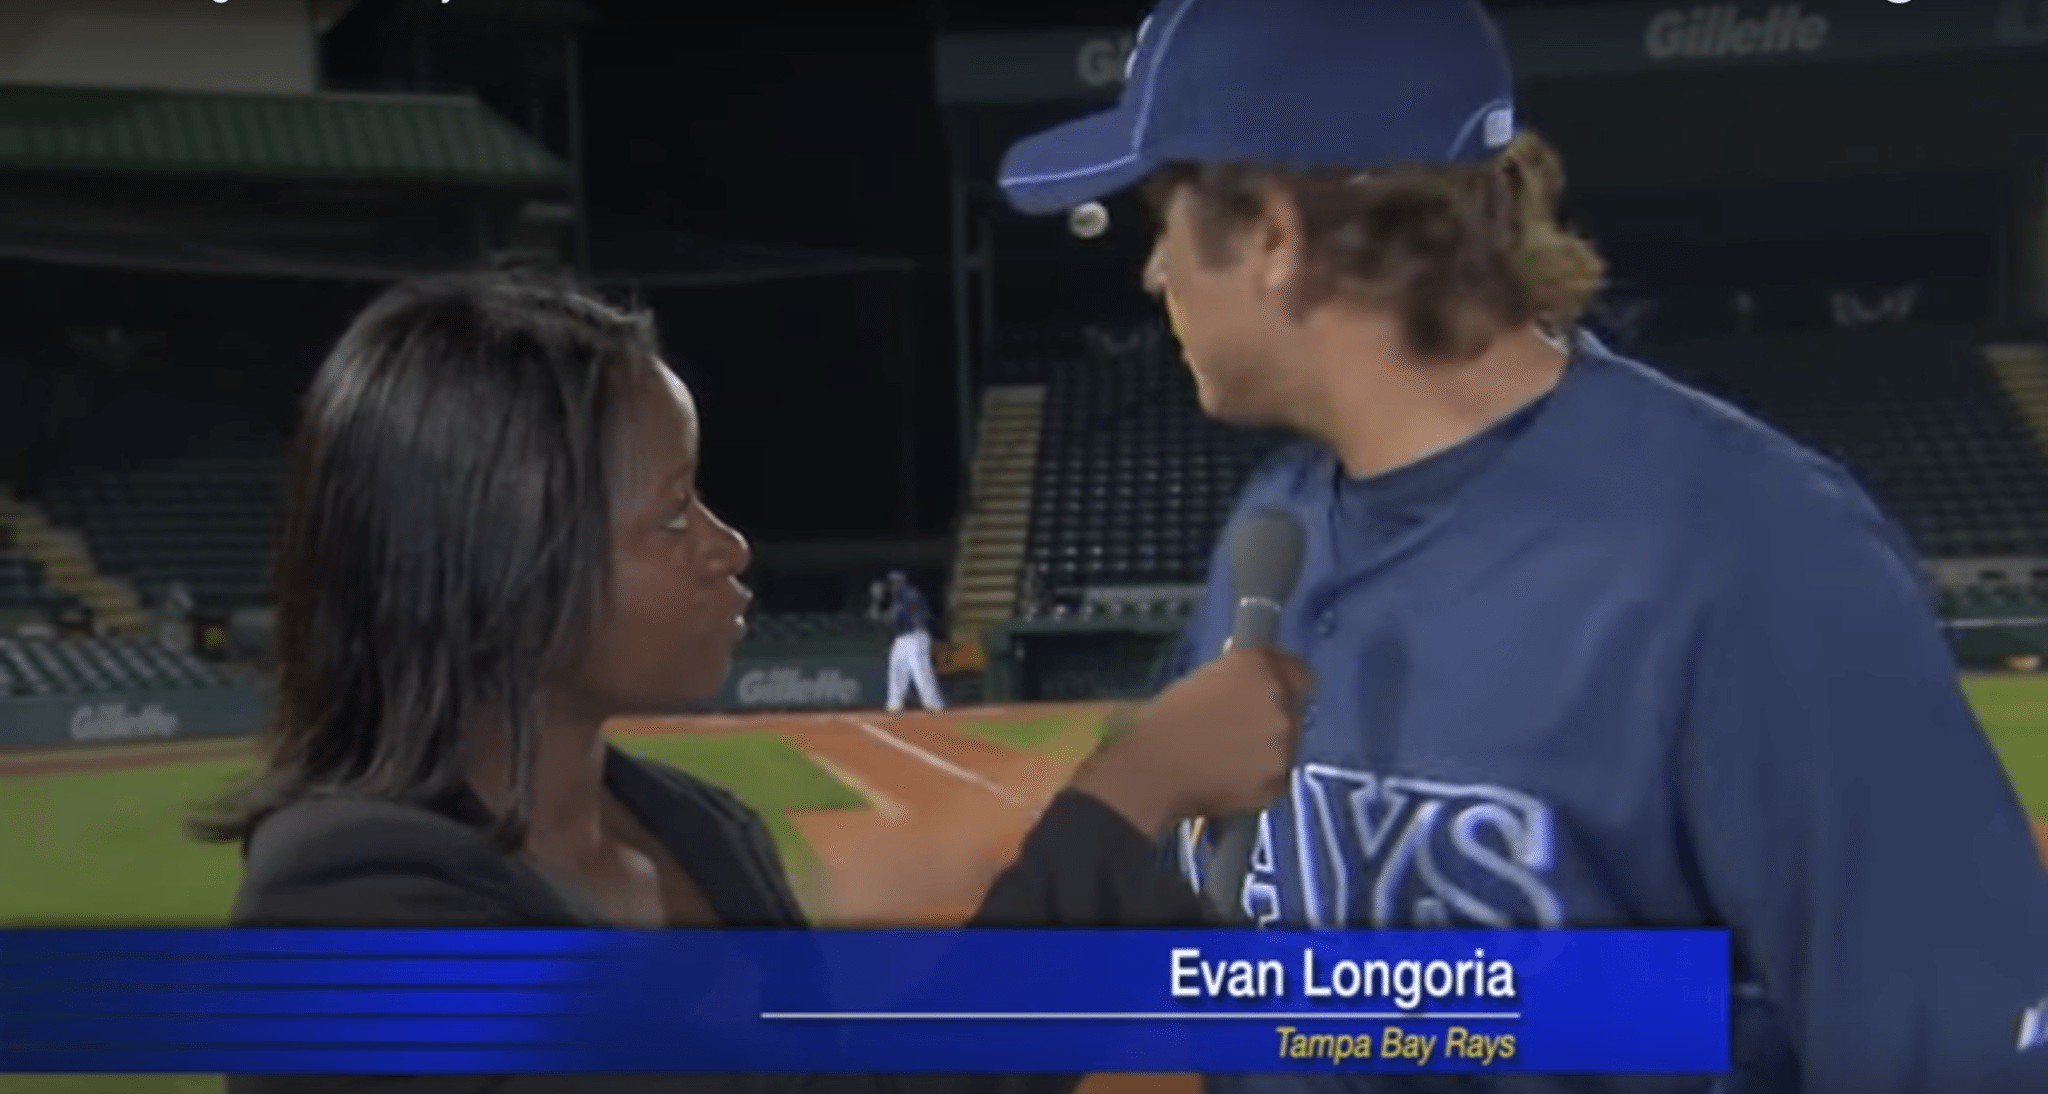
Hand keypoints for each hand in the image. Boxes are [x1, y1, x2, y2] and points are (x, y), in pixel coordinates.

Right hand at [1068, 646, 1311, 838]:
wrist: (1151, 771)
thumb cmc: (1164, 720)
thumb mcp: (1203, 677)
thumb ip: (1239, 673)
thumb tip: (1251, 677)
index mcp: (1259, 669)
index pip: (1297, 669)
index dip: (1282, 677)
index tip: (1268, 686)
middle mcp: (1279, 705)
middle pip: (1292, 706)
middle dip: (1271, 712)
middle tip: (1239, 722)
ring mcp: (1283, 748)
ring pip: (1287, 741)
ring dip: (1267, 743)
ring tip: (1229, 752)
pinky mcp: (1276, 784)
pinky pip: (1276, 773)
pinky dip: (1259, 774)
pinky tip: (1229, 774)